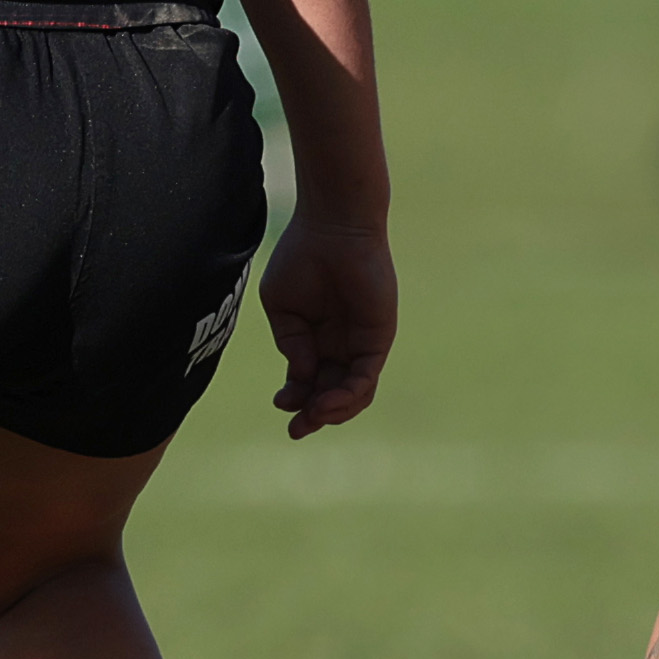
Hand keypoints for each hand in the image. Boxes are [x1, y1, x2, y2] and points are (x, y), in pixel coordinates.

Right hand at [260, 207, 394, 437]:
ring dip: (333, 412)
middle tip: (296, 430)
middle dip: (314, 416)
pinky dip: (349, 396)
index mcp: (316, 338)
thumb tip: (300, 378)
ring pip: (353, 393)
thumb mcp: (283, 309)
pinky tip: (327, 402)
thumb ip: (292, 345)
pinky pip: (366, 377)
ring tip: (314, 416)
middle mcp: (340, 344)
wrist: (332, 228)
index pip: (310, 381)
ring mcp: (360, 343)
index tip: (280, 405)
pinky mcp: (378, 339)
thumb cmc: (301, 258)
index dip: (296, 399)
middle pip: (331, 393)